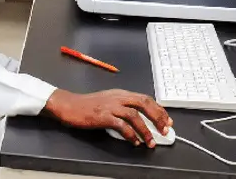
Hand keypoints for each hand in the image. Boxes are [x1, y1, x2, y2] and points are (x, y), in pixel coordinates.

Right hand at [42, 89, 172, 147]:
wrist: (69, 105)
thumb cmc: (87, 105)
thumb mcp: (108, 101)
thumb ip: (123, 106)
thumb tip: (140, 119)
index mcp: (120, 93)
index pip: (145, 98)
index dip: (159, 109)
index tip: (166, 120)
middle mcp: (117, 97)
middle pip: (144, 103)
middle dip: (157, 117)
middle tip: (164, 130)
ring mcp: (110, 106)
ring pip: (135, 115)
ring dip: (146, 130)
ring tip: (151, 142)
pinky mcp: (103, 116)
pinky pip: (122, 126)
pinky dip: (131, 135)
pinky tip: (135, 141)